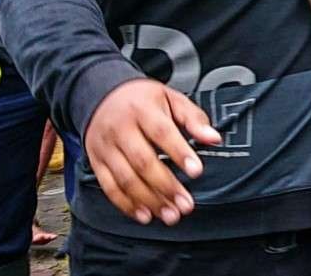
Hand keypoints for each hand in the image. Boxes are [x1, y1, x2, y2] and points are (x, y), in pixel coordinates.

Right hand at [83, 79, 221, 225]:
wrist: (101, 95)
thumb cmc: (141, 99)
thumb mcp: (170, 98)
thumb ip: (193, 118)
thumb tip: (213, 138)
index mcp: (142, 109)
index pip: (162, 133)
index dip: (180, 153)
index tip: (196, 171)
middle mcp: (120, 128)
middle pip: (143, 161)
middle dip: (166, 186)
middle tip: (186, 204)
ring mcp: (106, 147)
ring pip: (126, 179)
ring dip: (149, 201)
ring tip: (170, 214)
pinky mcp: (96, 161)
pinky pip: (109, 187)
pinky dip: (126, 205)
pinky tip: (145, 214)